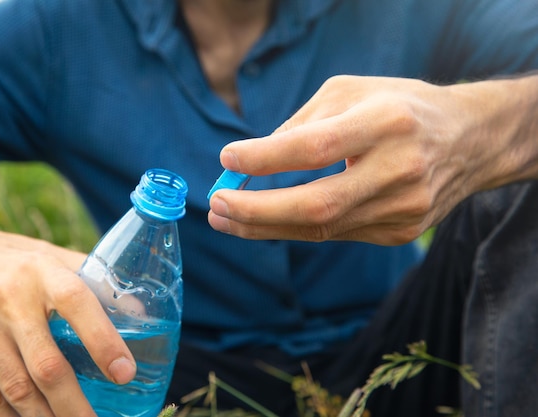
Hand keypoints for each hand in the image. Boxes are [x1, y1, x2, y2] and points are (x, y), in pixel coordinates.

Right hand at [0, 207, 135, 416]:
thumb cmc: (18, 262)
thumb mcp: (56, 259)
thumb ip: (96, 283)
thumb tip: (142, 314)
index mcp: (43, 271)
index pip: (78, 303)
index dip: (103, 341)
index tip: (125, 373)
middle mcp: (9, 296)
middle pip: (46, 364)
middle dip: (73, 405)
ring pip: (15, 387)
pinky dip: (10, 416)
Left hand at [208, 75, 537, 243]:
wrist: (468, 140)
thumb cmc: (398, 106)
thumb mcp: (351, 92)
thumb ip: (301, 124)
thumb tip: (250, 161)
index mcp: (389, 121)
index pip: (317, 147)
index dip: (267, 158)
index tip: (227, 159)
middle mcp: (401, 169)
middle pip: (318, 203)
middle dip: (258, 211)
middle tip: (216, 206)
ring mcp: (404, 208)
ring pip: (322, 228)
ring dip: (266, 226)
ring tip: (226, 218)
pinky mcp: (400, 231)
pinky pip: (336, 233)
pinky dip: (295, 226)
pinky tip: (267, 219)